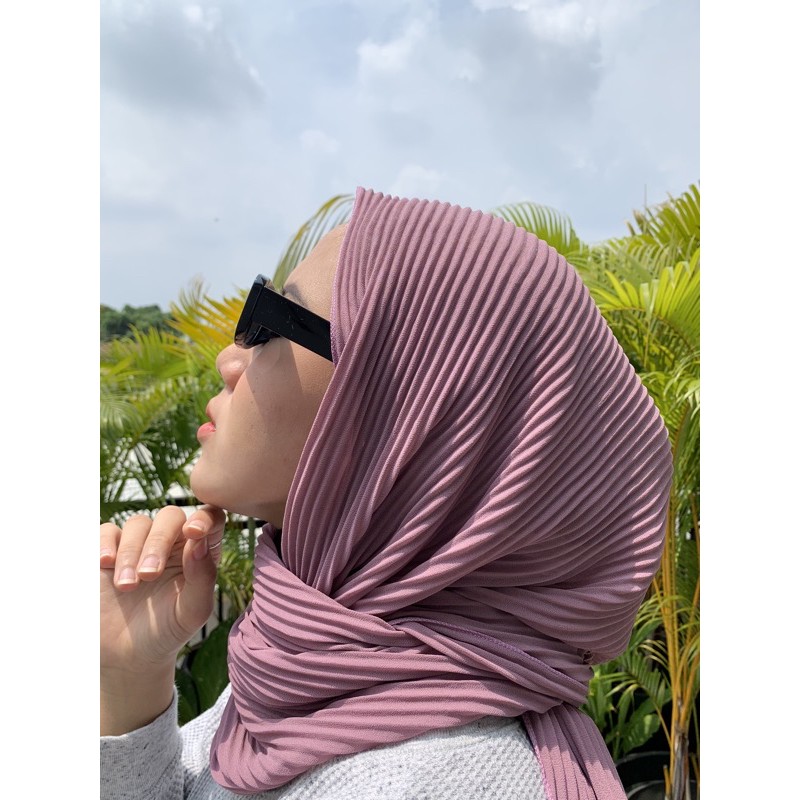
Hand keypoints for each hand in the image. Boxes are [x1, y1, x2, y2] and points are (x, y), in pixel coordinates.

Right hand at [100, 505, 225, 676]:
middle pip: (170, 516)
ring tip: (127, 586)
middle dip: (158, 542)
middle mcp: (171, 542)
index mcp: (198, 551)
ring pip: (138, 524)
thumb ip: (203, 577)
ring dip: (131, 552)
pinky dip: (105, 543)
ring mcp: (139, 544)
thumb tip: (199, 541)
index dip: (204, 517)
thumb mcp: (192, 611)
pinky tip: (105, 564)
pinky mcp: (109, 552)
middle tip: (149, 575)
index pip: (210, 518)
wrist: (127, 655)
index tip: (193, 533)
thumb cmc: (167, 631)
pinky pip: (107, 531)